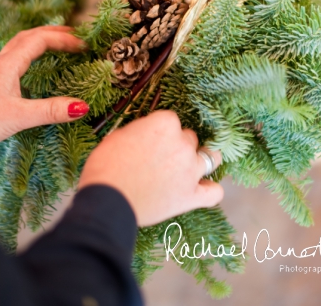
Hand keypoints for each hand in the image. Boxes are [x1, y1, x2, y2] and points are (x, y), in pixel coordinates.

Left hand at [0, 26, 88, 153]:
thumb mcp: (19, 117)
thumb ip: (50, 111)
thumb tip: (82, 106)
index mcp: (7, 65)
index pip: (39, 39)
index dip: (63, 38)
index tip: (85, 44)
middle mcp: (0, 63)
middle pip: (29, 36)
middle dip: (54, 33)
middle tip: (77, 36)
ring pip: (21, 46)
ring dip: (42, 41)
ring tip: (61, 46)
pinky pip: (16, 59)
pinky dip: (32, 55)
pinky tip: (37, 68)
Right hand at [78, 109, 223, 226]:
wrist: (108, 200)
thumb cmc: (106, 166)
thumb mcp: (118, 137)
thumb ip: (140, 132)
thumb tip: (145, 135)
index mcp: (164, 124)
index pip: (170, 120)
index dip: (159, 130)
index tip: (149, 138)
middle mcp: (183, 144)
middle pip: (190, 137)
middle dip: (177, 144)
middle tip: (160, 156)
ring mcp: (191, 170)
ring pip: (211, 158)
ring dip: (200, 160)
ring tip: (187, 167)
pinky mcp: (193, 196)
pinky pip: (215, 192)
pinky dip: (209, 190)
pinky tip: (199, 190)